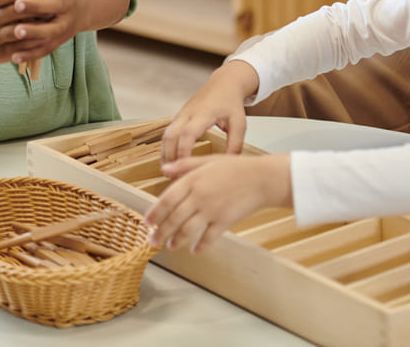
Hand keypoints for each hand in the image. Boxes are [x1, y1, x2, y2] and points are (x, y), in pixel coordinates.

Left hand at [2, 0, 80, 64]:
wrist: (82, 12)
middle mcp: (68, 9)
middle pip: (55, 7)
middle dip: (36, 6)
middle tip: (17, 5)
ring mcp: (65, 27)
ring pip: (51, 31)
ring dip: (33, 32)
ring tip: (17, 31)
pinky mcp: (58, 42)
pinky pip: (44, 49)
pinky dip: (30, 54)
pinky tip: (15, 56)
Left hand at [144, 153, 291, 253]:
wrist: (262, 178)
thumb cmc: (236, 168)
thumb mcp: (208, 160)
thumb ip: (184, 165)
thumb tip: (164, 169)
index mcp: (193, 180)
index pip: (167, 199)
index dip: (155, 213)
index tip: (147, 223)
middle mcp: (200, 197)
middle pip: (174, 218)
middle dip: (161, 232)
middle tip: (152, 241)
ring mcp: (212, 211)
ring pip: (188, 230)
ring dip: (177, 241)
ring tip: (171, 246)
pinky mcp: (225, 222)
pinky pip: (209, 238)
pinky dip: (200, 245)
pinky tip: (195, 250)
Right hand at [160, 60, 259, 162]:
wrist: (224, 84)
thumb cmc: (231, 103)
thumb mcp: (239, 123)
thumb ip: (235, 144)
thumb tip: (227, 164)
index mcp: (204, 113)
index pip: (188, 133)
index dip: (184, 150)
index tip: (184, 166)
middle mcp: (188, 113)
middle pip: (171, 135)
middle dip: (169, 155)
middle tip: (171, 175)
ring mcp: (181, 114)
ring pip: (166, 135)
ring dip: (165, 153)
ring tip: (167, 172)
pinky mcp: (179, 117)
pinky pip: (168, 133)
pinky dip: (166, 148)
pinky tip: (170, 161)